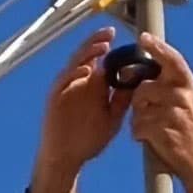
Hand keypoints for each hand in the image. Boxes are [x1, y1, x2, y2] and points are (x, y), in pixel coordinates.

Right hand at [29, 27, 129, 192]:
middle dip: (98, 43)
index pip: (102, 60)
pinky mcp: (55, 97)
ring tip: (102, 46)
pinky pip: (64, 81)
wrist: (67, 158)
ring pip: (76, 64)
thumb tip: (137, 82)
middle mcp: (80, 83)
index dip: (110, 48)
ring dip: (88, 54)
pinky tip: (86, 71)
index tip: (124, 39)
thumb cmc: (88, 139)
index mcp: (94, 86)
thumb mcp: (112, 118)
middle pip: (88, 56)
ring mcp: (66, 88)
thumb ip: (122, 101)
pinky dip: (74, 74)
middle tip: (111, 34)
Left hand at [128, 34, 192, 190]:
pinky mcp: (162, 130)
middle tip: (150, 114)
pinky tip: (153, 140)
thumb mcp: (190, 104)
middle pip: (143, 87)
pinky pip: (137, 126)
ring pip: (138, 108)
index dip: (157, 47)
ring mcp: (173, 112)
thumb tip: (141, 75)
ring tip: (155, 129)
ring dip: (140, 120)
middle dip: (140, 101)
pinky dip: (140, 135)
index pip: (172, 59)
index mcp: (190, 86)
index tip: (144, 38)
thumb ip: (170, 88)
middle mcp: (183, 95)